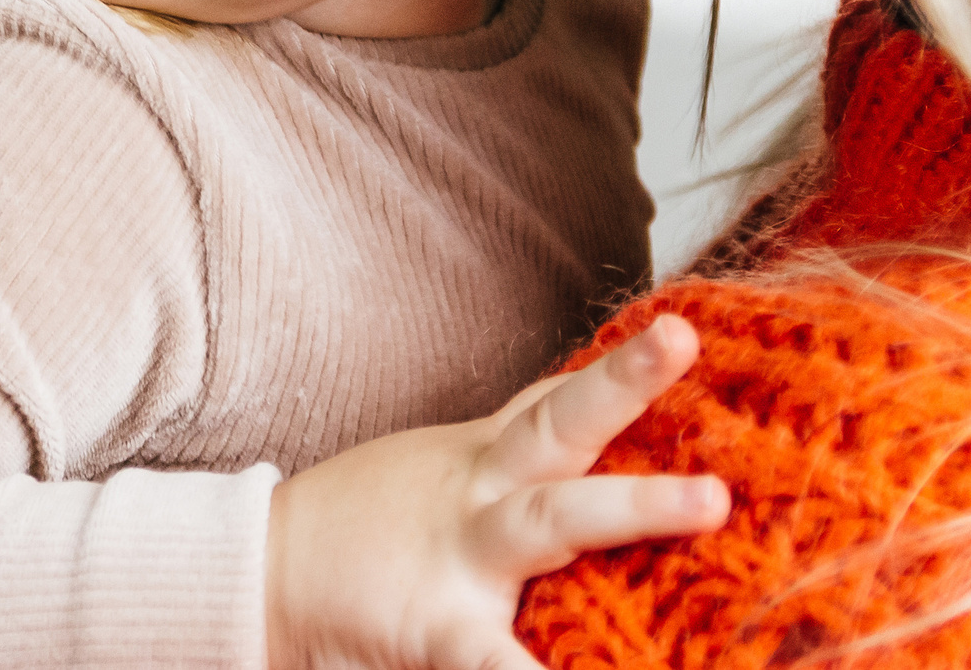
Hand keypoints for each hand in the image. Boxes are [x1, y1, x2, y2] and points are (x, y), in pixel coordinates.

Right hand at [262, 314, 728, 669]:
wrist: (259, 572)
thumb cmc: (370, 530)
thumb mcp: (442, 474)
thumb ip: (514, 454)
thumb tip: (591, 438)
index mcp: (484, 462)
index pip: (557, 402)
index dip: (620, 365)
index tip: (684, 332)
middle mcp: (481, 493)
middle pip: (559, 423)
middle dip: (623, 384)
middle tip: (683, 341)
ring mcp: (464, 553)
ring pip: (555, 517)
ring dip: (634, 506)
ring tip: (711, 501)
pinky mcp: (440, 626)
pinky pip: (495, 654)